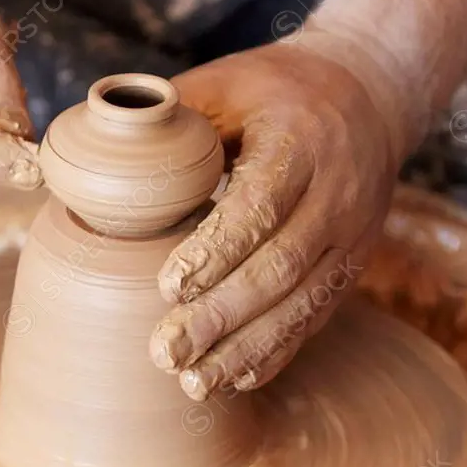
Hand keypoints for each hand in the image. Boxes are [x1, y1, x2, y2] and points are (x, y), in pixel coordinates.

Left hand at [149, 39, 406, 398]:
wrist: (370, 94)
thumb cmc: (277, 89)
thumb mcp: (225, 83)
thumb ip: (170, 120)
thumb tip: (97, 159)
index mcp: (302, 141)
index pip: (261, 203)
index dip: (217, 249)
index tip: (169, 286)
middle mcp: (338, 194)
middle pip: (281, 266)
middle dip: (222, 316)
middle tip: (166, 352)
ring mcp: (352, 235)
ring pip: (302, 303)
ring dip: (247, 349)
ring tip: (194, 383)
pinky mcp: (351, 265)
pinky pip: (315, 316)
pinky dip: (276, 352)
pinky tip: (235, 379)